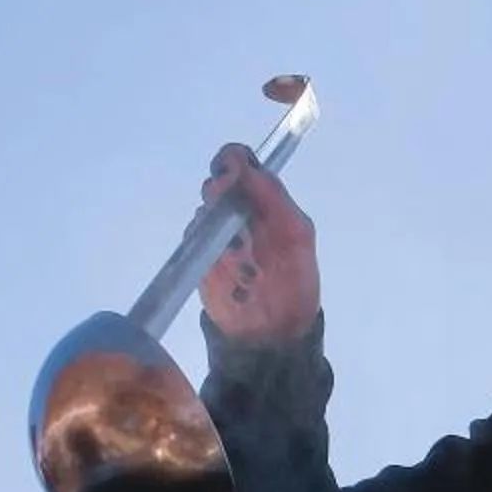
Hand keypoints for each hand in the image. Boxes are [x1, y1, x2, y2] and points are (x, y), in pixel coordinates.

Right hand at [199, 146, 322, 341]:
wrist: (277, 331)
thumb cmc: (295, 280)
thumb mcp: (297, 233)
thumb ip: (274, 196)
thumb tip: (244, 164)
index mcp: (262, 199)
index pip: (239, 163)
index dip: (232, 160)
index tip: (232, 171)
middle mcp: (235, 211)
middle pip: (215, 184)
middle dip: (221, 192)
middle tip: (228, 204)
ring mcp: (215, 235)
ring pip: (204, 213)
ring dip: (220, 228)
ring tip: (241, 256)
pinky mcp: (200, 258)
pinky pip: (194, 240)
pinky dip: (208, 249)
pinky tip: (229, 270)